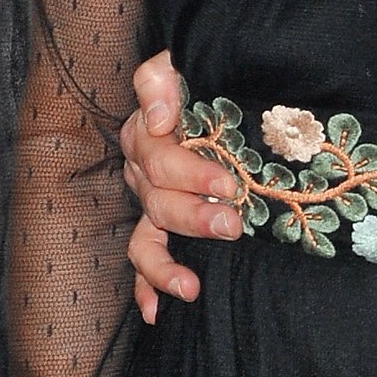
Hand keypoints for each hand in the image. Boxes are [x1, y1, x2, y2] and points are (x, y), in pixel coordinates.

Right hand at [121, 48, 236, 322]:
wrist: (222, 97)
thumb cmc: (208, 81)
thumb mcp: (184, 64)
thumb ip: (162, 78)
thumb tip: (157, 117)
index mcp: (150, 129)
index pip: (156, 152)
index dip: (189, 170)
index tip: (227, 181)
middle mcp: (144, 167)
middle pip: (156, 197)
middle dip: (194, 215)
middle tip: (233, 224)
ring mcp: (149, 199)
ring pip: (147, 234)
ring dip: (166, 263)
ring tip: (191, 284)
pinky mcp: (158, 225)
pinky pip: (143, 258)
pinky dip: (148, 286)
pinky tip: (157, 312)